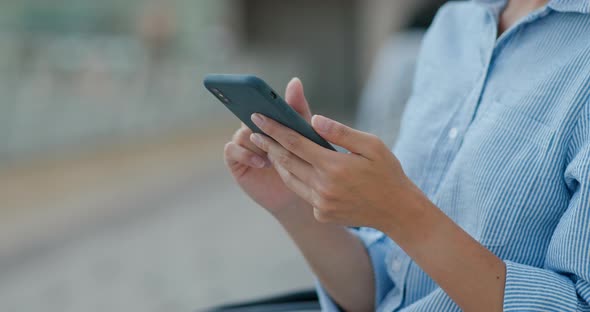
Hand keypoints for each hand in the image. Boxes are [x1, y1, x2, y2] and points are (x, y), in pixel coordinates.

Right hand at [223, 78, 313, 214]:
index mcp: (268, 120)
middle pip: (246, 115)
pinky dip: (246, 153)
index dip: (255, 95)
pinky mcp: (236, 161)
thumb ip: (297, 109)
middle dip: (253, 114)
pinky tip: (262, 162)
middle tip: (259, 115)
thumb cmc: (303, 160)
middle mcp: (252, 129)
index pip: (259, 102)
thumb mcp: (304, 133)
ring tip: (269, 149)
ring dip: (255, 139)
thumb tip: (295, 81)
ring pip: (242, 132)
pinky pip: (232, 149)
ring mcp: (243, 144)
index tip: (257, 91)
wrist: (300, 191)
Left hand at [249, 112, 414, 228]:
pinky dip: (295, 179)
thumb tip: (314, 120)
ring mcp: (321, 203)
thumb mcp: (371, 145)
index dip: (274, 129)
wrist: (396, 211)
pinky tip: (292, 168)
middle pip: (286, 161)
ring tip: (269, 147)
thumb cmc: (386, 172)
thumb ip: (340, 132)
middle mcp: (323, 186)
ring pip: (290, 178)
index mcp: (333, 166)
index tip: (258, 117)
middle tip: (255, 131)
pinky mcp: (321, 214)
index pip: (294, 143)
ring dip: (277, 162)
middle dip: (268, 144)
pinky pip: (302, 193)